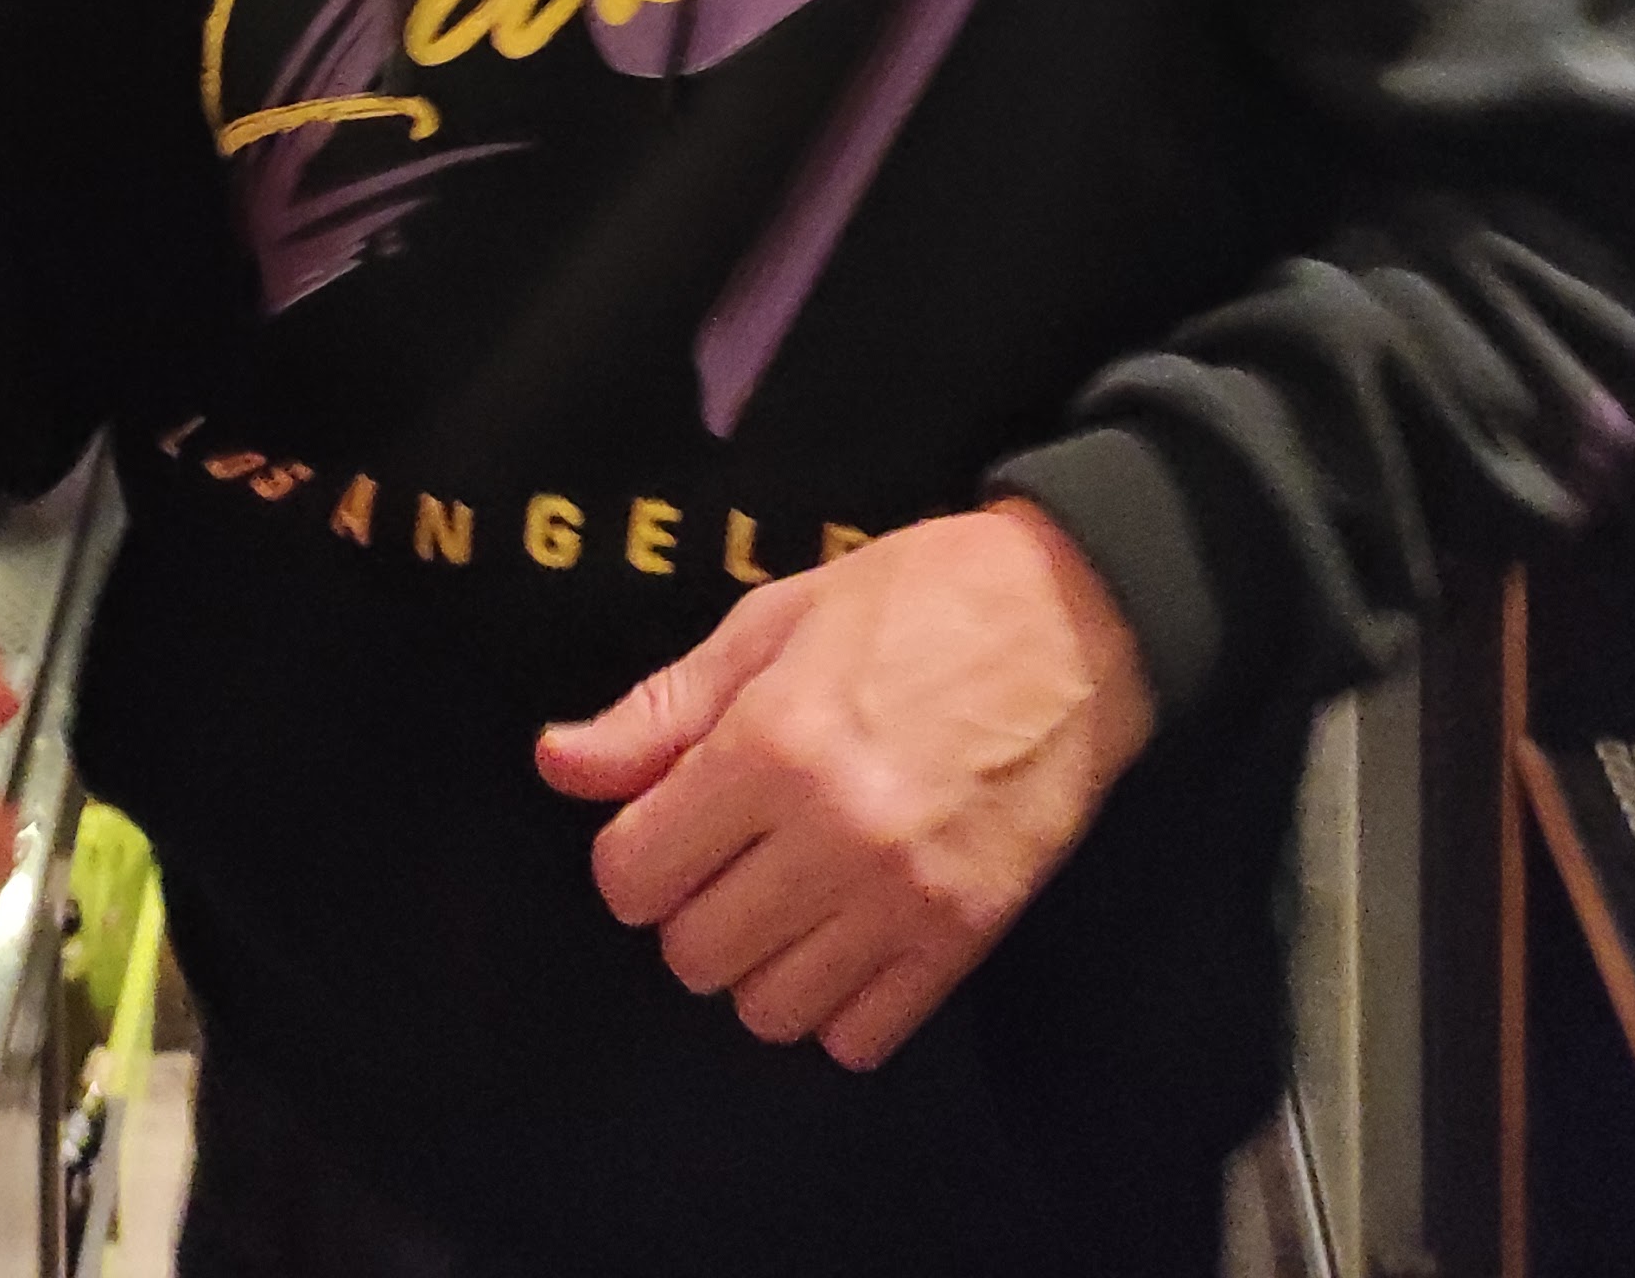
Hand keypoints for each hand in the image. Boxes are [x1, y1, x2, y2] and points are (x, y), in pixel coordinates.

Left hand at [537, 501, 1150, 1072]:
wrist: (1077, 617)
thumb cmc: (919, 598)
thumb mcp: (775, 620)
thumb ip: (662, 709)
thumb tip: (556, 763)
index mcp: (772, 745)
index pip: (632, 875)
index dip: (634, 852)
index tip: (667, 823)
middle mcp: (832, 833)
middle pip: (692, 954)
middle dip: (691, 907)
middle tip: (733, 852)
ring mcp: (904, 896)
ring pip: (769, 1009)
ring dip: (762, 961)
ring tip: (792, 894)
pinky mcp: (966, 935)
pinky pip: (861, 1036)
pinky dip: (840, 1003)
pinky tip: (850, 932)